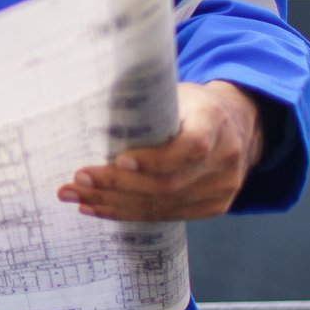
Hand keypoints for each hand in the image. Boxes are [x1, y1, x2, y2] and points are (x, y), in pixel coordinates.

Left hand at [59, 81, 266, 220]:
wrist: (233, 125)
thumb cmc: (190, 106)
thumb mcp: (173, 93)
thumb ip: (144, 105)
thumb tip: (88, 111)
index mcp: (214, 122)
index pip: (190, 147)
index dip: (154, 159)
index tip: (118, 160)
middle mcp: (225, 159)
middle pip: (168, 183)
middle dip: (116, 185)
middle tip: (77, 181)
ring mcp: (222, 188)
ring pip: (163, 204)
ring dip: (113, 203)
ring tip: (76, 197)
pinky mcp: (213, 207)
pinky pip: (166, 215)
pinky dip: (128, 213)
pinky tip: (99, 208)